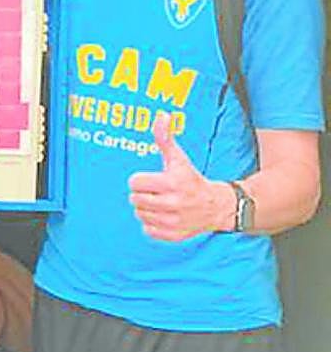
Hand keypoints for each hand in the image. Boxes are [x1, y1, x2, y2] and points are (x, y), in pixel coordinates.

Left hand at [128, 112, 231, 240]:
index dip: (141, 180)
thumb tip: (161, 115)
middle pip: (134, 199)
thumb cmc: (192, 179)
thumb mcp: (178, 158)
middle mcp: (173, 204)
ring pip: (139, 214)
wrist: (217, 206)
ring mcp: (173, 222)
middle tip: (157, 192)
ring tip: (162, 203)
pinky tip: (165, 216)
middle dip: (143, 194)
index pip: (134, 182)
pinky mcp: (173, 235)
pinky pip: (147, 230)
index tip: (153, 180)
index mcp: (172, 183)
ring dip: (147, 209)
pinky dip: (152, 224)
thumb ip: (165, 138)